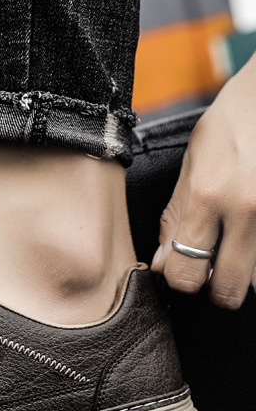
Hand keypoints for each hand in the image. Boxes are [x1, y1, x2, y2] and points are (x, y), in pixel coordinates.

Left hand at [151, 57, 255, 308]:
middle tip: (211, 268)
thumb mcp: (193, 161)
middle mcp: (246, 210)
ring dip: (244, 272)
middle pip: (228, 290)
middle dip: (215, 287)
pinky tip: (251, 232)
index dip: (179, 278)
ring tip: (235, 245)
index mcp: (208, 195)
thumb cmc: (236, 120)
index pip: (185, 273)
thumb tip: (163, 262)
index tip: (180, 267)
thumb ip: (176, 216)